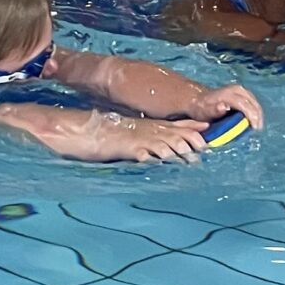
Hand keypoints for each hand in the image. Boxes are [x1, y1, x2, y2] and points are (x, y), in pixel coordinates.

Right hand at [51, 112, 207, 163]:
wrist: (77, 129)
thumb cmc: (99, 135)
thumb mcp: (124, 135)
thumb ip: (140, 141)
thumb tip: (152, 151)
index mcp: (144, 127)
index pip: (172, 125)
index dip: (190, 127)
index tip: (207, 131)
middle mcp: (142, 130)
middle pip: (172, 133)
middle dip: (190, 138)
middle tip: (208, 146)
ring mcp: (134, 137)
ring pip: (162, 141)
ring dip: (178, 148)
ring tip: (192, 156)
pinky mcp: (125, 146)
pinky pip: (142, 150)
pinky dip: (154, 155)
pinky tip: (166, 159)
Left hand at [191, 84, 265, 129]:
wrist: (199, 100)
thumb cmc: (202, 109)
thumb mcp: (204, 112)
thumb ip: (214, 110)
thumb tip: (223, 106)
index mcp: (227, 94)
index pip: (243, 104)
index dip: (251, 116)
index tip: (255, 127)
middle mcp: (235, 89)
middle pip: (251, 103)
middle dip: (257, 116)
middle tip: (257, 129)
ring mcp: (240, 90)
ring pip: (254, 102)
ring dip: (257, 114)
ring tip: (257, 126)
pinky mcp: (242, 92)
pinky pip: (252, 102)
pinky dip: (255, 111)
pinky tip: (255, 120)